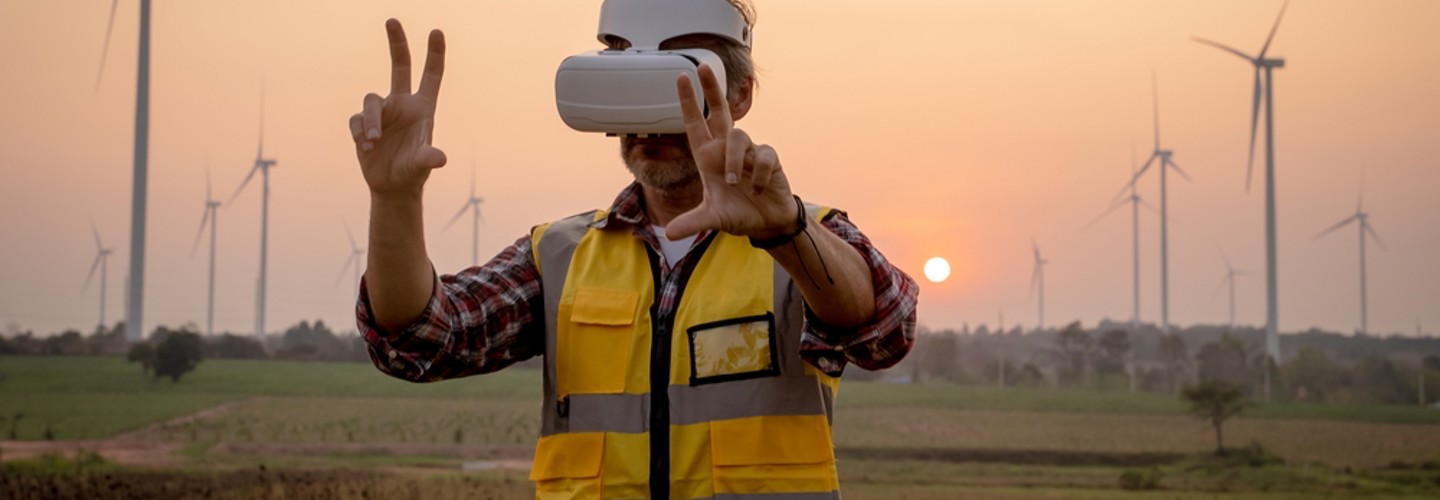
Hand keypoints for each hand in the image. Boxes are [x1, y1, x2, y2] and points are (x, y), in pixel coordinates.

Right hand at [348, 19, 447, 197]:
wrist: (391, 186)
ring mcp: (382, 112)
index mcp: (422, 108)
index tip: (436, 31)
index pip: (431, 76)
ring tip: (374, 144)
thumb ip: (428, 159)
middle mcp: (402, 104)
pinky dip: (360, 133)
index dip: (435, 54)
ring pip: (371, 100)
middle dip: (397, 42)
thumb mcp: (421, 166)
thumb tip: (439, 158)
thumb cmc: (412, 173)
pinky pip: (357, 120)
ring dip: (372, 122)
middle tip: (393, 20)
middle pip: (399, 66)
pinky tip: (367, 149)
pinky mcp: (363, 123)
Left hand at [665, 65, 797, 240]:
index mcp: (709, 158)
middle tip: (702, 67)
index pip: (695, 125)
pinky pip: (761, 157)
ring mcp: (749, 151)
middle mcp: (727, 149)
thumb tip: (668, 234)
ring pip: (738, 137)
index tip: (681, 78)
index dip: (688, 103)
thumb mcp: (712, 220)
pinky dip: (757, 175)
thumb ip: (691, 223)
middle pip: (720, 112)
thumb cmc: (738, 214)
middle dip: (711, 90)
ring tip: (733, 182)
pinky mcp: (769, 158)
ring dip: (733, 160)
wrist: (767, 223)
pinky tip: (756, 190)